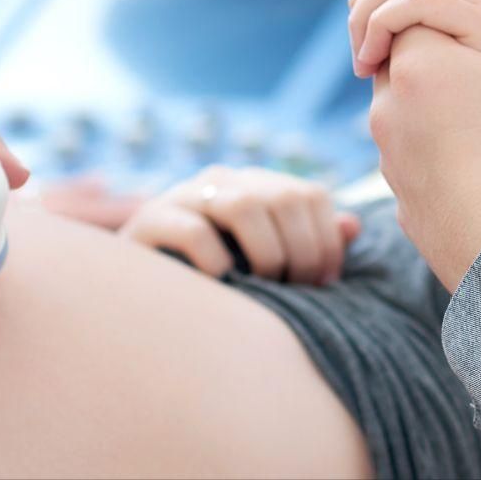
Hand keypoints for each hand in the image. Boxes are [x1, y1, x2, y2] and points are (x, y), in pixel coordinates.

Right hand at [120, 166, 360, 284]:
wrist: (128, 300)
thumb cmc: (209, 286)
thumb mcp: (263, 264)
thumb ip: (307, 243)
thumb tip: (352, 226)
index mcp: (253, 185)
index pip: (310, 195)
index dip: (327, 241)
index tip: (326, 283)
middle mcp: (220, 181)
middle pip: (284, 197)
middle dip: (302, 250)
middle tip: (298, 290)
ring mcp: (181, 196)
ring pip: (244, 204)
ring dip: (267, 252)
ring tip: (267, 286)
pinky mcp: (147, 222)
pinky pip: (193, 230)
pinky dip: (217, 261)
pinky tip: (222, 286)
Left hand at [370, 26, 480, 290]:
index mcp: (419, 66)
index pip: (412, 9)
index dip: (454, 14)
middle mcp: (388, 111)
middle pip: (408, 61)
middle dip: (449, 62)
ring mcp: (390, 162)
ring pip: (413, 115)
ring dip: (448, 112)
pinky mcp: (403, 206)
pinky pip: (422, 163)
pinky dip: (450, 158)